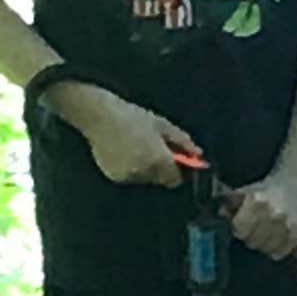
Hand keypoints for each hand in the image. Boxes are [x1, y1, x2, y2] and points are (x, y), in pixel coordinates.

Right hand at [53, 84, 198, 188]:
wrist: (99, 117)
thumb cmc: (133, 117)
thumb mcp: (162, 125)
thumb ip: (182, 141)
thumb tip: (197, 153)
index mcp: (158, 160)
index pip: (176, 179)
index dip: (179, 170)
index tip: (178, 160)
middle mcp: (143, 173)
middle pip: (161, 179)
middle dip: (163, 168)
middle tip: (157, 148)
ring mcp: (127, 176)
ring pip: (145, 178)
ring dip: (147, 168)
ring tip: (139, 147)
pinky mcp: (113, 176)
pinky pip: (130, 176)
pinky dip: (132, 168)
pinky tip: (126, 152)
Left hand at [227, 166, 296, 259]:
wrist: (295, 182)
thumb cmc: (266, 189)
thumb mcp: (245, 191)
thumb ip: (229, 204)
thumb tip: (220, 216)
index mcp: (257, 202)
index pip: (239, 230)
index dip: (238, 229)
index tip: (241, 226)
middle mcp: (273, 215)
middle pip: (252, 242)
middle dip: (250, 237)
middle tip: (254, 230)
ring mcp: (287, 226)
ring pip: (265, 250)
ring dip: (263, 245)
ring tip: (265, 235)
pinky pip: (280, 253)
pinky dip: (276, 249)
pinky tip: (275, 239)